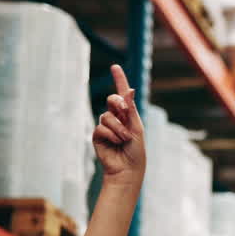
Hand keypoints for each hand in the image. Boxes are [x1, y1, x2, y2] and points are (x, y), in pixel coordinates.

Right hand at [93, 64, 145, 185]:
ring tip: (124, 139)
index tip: (115, 67)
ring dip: (118, 128)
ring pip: (107, 116)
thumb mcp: (136, 127)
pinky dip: (111, 135)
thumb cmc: (136, 149)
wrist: (128, 168)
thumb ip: (131, 110)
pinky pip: (101, 128)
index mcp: (128, 114)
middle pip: (112, 100)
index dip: (119, 79)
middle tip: (125, 112)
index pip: (123, 94)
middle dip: (118, 103)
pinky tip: (116, 143)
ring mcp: (106, 126)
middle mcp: (116, 117)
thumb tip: (130, 90)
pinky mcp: (97, 135)